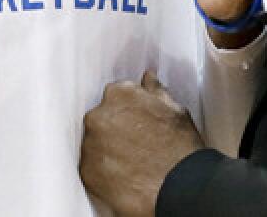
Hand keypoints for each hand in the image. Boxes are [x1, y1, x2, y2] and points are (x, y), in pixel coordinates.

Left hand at [80, 71, 204, 216]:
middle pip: (101, 118)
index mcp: (119, 95)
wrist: (179, 187)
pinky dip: (104, 170)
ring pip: (94, 142)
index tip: (136, 123)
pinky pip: (92, 166)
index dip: (128, 111)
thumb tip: (147, 78)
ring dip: (107, 149)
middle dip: (114, 129)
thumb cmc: (180, 148)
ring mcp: (90, 144)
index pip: (115, 96)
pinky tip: (124, 175)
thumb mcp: (175, 110)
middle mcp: (99, 115)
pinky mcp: (86, 171)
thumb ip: (155, 91)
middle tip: (135, 145)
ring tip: (131, 162)